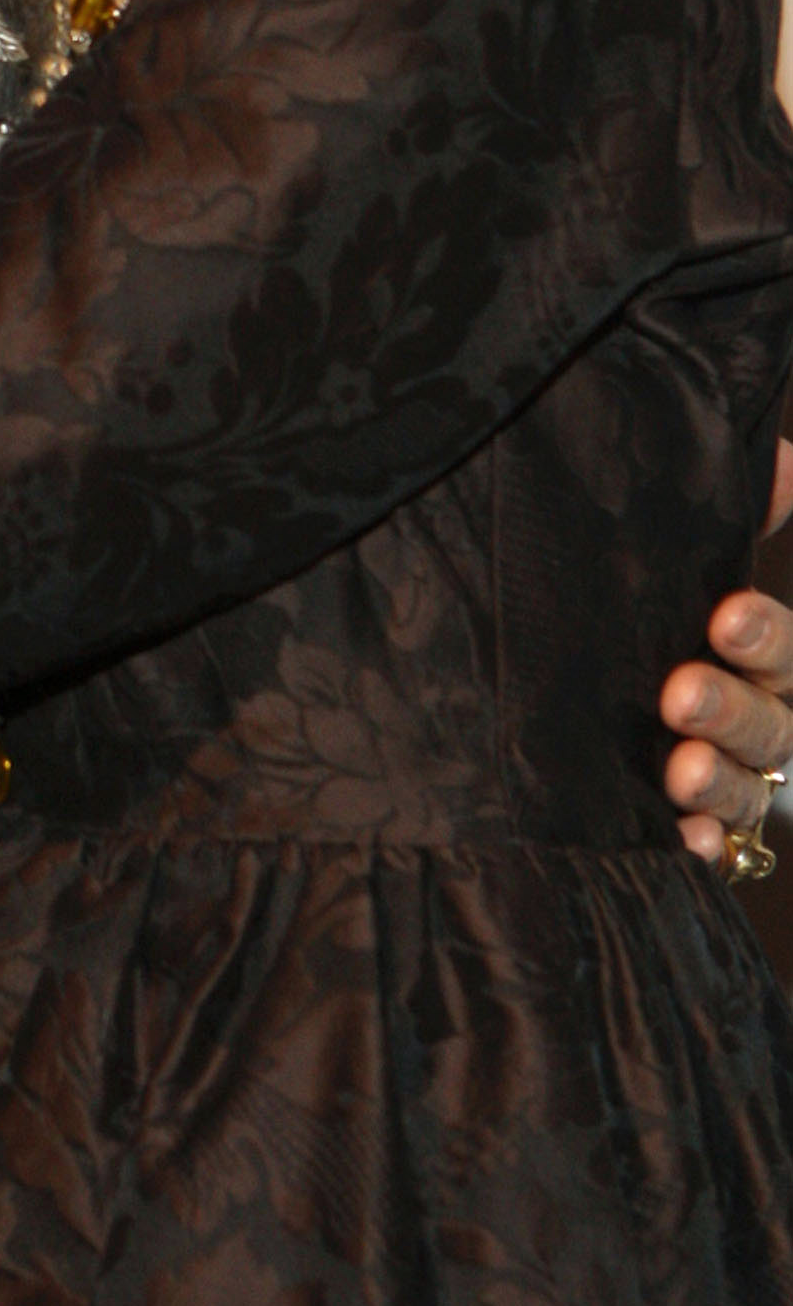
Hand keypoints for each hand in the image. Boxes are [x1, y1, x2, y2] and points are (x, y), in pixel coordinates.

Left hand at [660, 436, 792, 863]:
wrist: (540, 699)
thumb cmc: (622, 612)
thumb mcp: (660, 563)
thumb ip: (720, 514)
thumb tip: (775, 457)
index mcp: (751, 653)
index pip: (784, 646)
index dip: (766, 633)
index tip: (724, 613)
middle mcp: (749, 721)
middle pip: (771, 723)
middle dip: (732, 708)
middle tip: (678, 693)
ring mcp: (718, 783)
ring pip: (745, 791)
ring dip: (720, 781)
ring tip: (679, 770)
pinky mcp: (678, 831)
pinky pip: (710, 851)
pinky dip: (701, 847)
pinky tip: (681, 839)